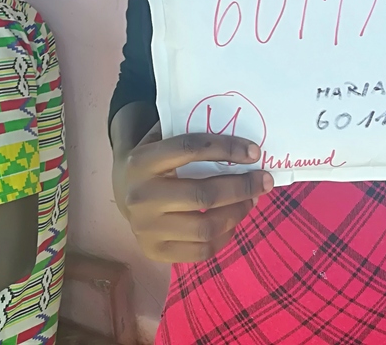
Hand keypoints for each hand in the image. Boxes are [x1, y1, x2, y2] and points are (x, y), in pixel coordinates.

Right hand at [114, 122, 272, 262]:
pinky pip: (200, 251)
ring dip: (237, 212)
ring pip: (205, 226)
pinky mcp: (154, 252)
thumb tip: (242, 144)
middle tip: (264, 180)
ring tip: (252, 199)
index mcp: (142, 161)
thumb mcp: (162, 137)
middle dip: (242, 187)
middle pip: (203, 195)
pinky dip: (224, 237)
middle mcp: (140, 197)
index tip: (255, 152)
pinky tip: (234, 221)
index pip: (190, 149)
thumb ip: (192, 133)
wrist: (121, 188)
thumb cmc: (154, 158)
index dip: (227, 148)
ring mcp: (145, 229)